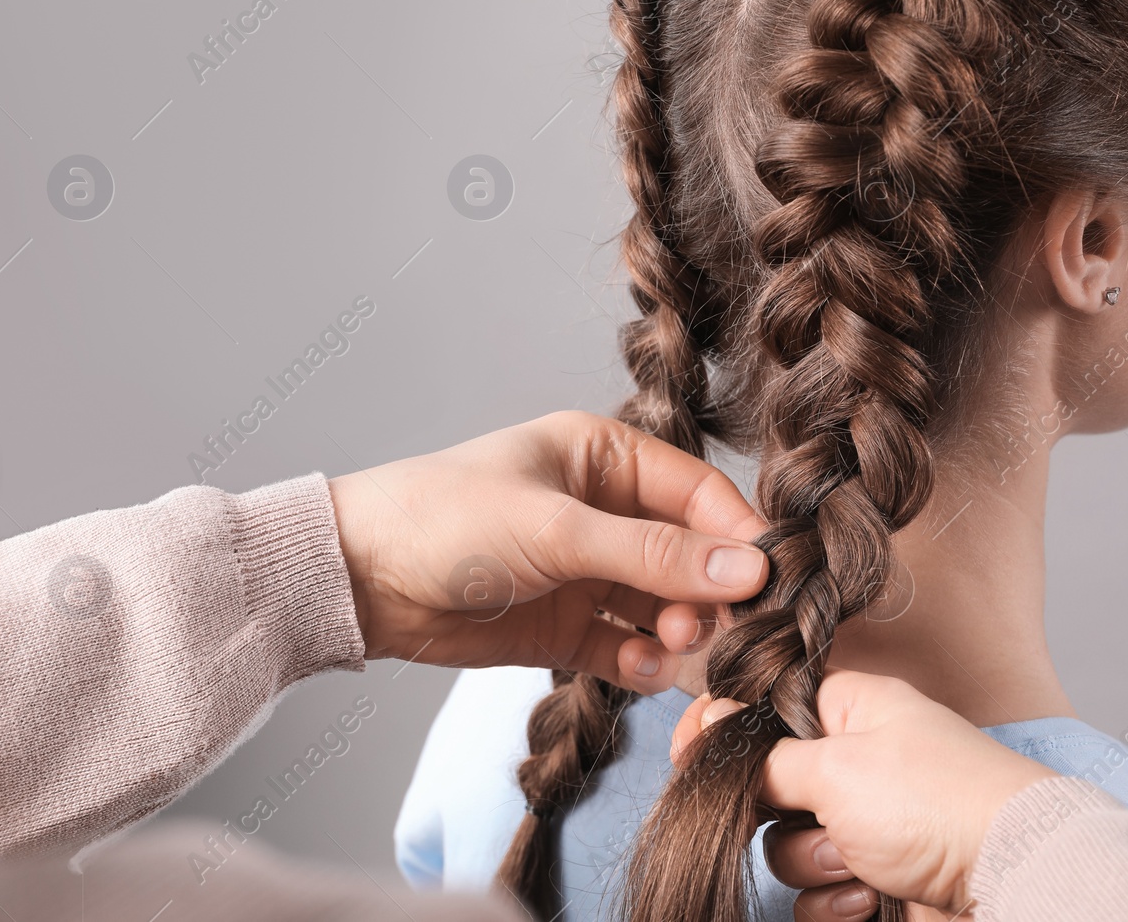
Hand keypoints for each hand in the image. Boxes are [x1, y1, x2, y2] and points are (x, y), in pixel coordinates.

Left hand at [327, 410, 768, 692]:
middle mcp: (605, 512)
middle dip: (708, 592)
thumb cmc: (446, 521)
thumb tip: (748, 568)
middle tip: (711, 627)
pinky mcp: (567, 627)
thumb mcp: (557, 530)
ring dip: (679, 630)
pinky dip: (643, 661)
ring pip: (665, 605)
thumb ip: (654, 555)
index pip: (699, 492)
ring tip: (672, 646)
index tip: (769, 579)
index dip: (737, 534)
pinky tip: (639, 668)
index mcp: (605, 458)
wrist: (359, 580)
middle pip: (691, 554)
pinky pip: (628, 646)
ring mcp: (588, 572)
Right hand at [670, 670, 1056, 918]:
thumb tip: (712, 726)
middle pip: (771, 785)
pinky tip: (873, 898)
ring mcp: (869, 824)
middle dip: (780, 813)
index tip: (691, 753)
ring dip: (813, 863)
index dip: (727, 731)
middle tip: (805, 816)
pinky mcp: (876, 880)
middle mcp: (859, 763)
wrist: (1007, 879)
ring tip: (862, 863)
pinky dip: (836, 901)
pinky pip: (817, 894)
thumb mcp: (836, 764)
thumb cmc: (933, 802)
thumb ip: (763, 755)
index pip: (768, 708)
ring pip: (788, 847)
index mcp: (852, 711)